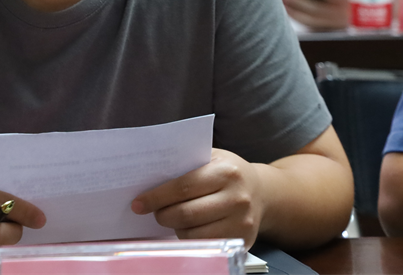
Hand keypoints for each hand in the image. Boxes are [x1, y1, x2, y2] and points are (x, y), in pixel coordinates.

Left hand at [131, 149, 264, 245]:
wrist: (263, 192)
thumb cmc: (229, 172)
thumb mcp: (212, 157)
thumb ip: (186, 163)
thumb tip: (149, 173)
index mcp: (226, 171)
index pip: (183, 187)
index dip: (157, 197)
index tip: (139, 202)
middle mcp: (237, 197)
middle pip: (186, 214)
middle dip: (163, 214)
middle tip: (155, 212)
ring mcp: (241, 222)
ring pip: (194, 233)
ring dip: (176, 228)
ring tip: (173, 218)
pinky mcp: (242, 240)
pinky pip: (206, 244)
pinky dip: (190, 238)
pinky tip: (188, 228)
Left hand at [282, 0, 349, 30]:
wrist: (353, 7)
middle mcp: (341, 13)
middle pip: (317, 9)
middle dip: (299, 1)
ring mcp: (333, 24)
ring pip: (311, 20)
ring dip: (294, 11)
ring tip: (283, 2)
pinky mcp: (326, 29)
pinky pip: (309, 25)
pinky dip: (297, 17)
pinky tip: (287, 10)